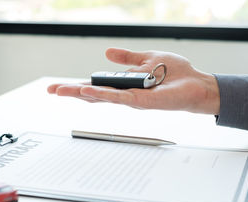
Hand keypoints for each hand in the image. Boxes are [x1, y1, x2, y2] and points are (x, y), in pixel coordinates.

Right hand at [47, 47, 219, 113]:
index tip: (58, 85)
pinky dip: (103, 94)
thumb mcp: (147, 59)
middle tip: (50, 90)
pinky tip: (88, 91)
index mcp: (125, 85)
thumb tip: (107, 53)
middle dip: (71, 92)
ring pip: (101, 97)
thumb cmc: (176, 74)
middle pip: (94, 94)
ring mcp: (132, 100)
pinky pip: (119, 98)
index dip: (77, 85)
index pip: (96, 85)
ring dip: (80, 93)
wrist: (197, 83)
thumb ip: (127, 58)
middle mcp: (125, 95)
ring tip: (60, 90)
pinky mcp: (142, 102)